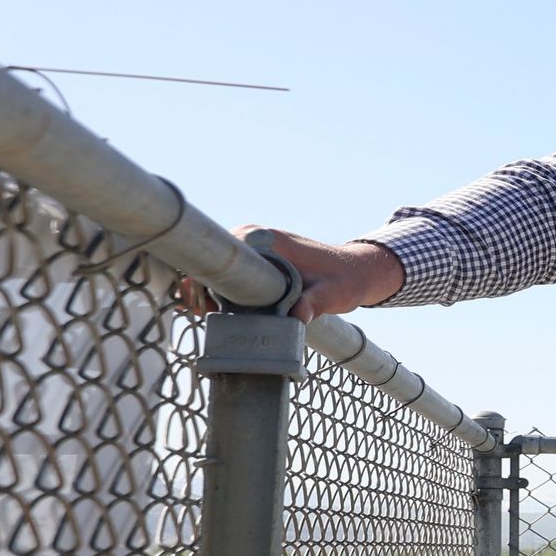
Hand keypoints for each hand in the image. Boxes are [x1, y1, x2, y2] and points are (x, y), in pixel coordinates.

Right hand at [178, 228, 403, 320]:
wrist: (357, 271)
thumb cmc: (345, 280)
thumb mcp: (332, 294)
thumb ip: (315, 304)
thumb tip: (298, 317)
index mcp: (267, 239)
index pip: (222, 251)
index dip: (205, 276)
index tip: (198, 298)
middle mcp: (255, 237)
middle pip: (215, 261)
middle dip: (203, 285)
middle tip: (200, 311)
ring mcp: (254, 246)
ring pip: (220, 268)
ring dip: (210, 289)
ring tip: (205, 312)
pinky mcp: (257, 258)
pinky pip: (231, 271)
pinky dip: (221, 288)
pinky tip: (215, 308)